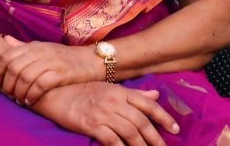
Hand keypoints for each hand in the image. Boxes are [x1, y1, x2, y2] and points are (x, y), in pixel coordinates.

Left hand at [0, 36, 99, 103]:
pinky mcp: (62, 73)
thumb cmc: (63, 57)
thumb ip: (23, 46)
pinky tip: (30, 101)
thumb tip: (5, 39)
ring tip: (19, 100)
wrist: (91, 60)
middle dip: (7, 84)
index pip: (7, 55)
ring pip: (26, 76)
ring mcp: (51, 61)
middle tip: (8, 95)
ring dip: (19, 91)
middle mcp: (40, 51)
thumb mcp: (43, 47)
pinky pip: (41, 84)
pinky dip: (33, 94)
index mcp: (33, 45)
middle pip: (14, 67)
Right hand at [33, 82, 178, 145]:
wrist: (54, 92)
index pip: (148, 104)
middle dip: (156, 138)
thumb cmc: (82, 90)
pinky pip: (111, 140)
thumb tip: (156, 95)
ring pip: (130, 132)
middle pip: (141, 122)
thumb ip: (133, 94)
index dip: (164, 117)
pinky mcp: (90, 124)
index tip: (175, 129)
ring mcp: (102, 112)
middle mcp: (114, 100)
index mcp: (120, 91)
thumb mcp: (109, 88)